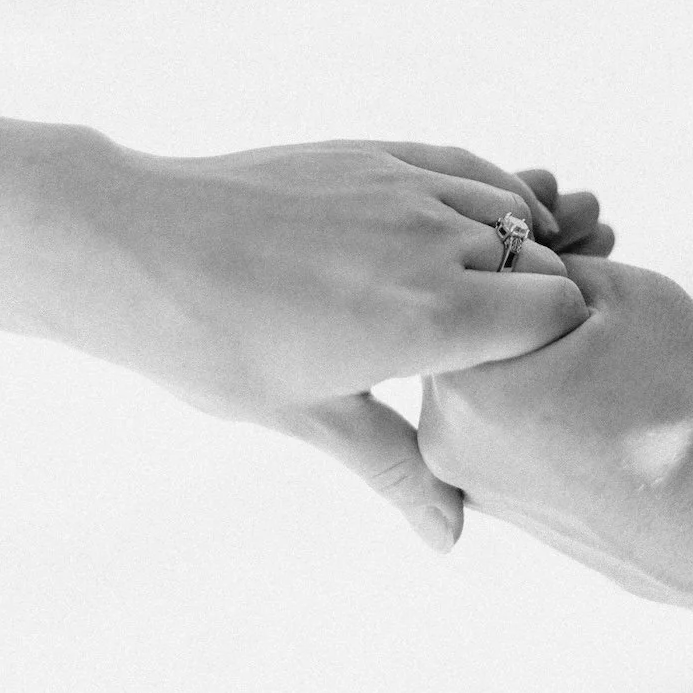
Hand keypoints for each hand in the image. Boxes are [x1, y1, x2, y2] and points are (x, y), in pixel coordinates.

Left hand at [101, 138, 600, 551]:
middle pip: (543, 266)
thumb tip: (448, 539)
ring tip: (474, 289)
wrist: (135, 245)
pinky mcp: (377, 154)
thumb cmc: (212, 344)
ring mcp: (406, 189)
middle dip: (536, 302)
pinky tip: (466, 226)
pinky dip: (488, 195)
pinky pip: (468, 167)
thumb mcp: (311, 416)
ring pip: (512, 213)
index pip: (557, 315)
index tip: (520, 373)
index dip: (552, 345)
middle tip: (495, 343)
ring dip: (512, 249)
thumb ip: (397, 469)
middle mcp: (433, 245)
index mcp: (428, 322)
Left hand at [418, 256, 692, 625]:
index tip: (586, 255)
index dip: (537, 254)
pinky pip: (522, 432)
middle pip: (485, 334)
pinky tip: (616, 406)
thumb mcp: (619, 292)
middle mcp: (444, 438)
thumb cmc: (683, 406)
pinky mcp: (516, 510)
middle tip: (607, 297)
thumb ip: (549, 267)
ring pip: (505, 383)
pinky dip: (557, 408)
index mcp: (460, 378)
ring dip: (547, 357)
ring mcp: (477, 482)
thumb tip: (526, 264)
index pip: (478, 281)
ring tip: (620, 361)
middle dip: (537, 306)